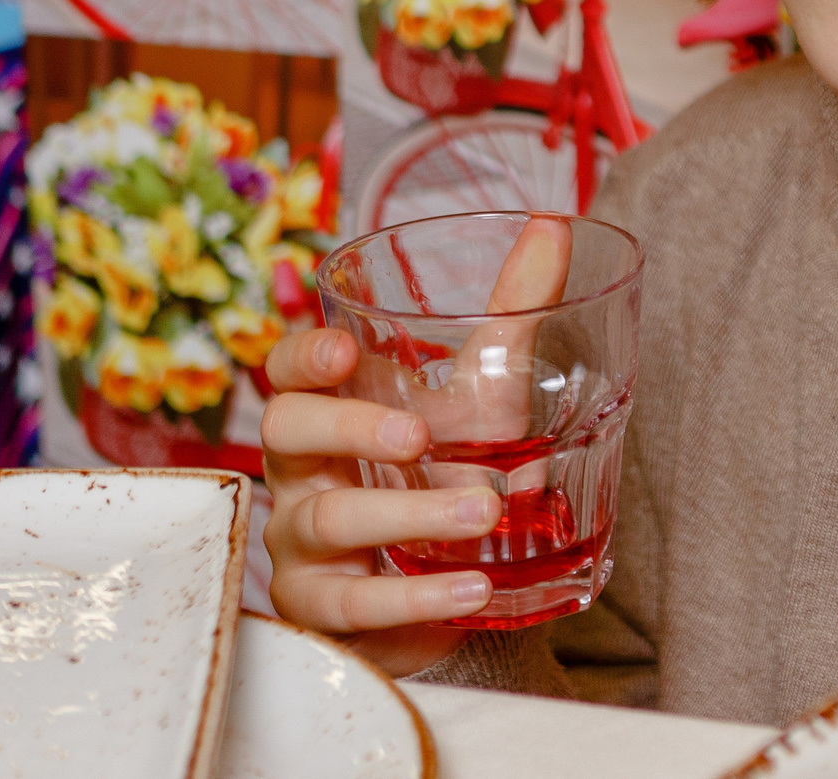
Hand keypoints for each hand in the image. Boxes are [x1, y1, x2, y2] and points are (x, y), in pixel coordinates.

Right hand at [261, 326, 499, 675]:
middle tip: (421, 436)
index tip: (345, 351)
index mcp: (330, 409)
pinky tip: (471, 589)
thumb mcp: (486, 398)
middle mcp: (301, 471)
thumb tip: (552, 227)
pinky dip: (417, 597)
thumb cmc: (453, 472)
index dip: (303, 355)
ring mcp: (301, 543)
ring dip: (409, 512)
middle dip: (349, 427)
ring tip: (485, 511)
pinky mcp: (320, 610)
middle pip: (285, 430)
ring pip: (329, 519)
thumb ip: (512, 318)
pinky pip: (354, 604)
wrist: (459, 582)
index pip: (286, 370)